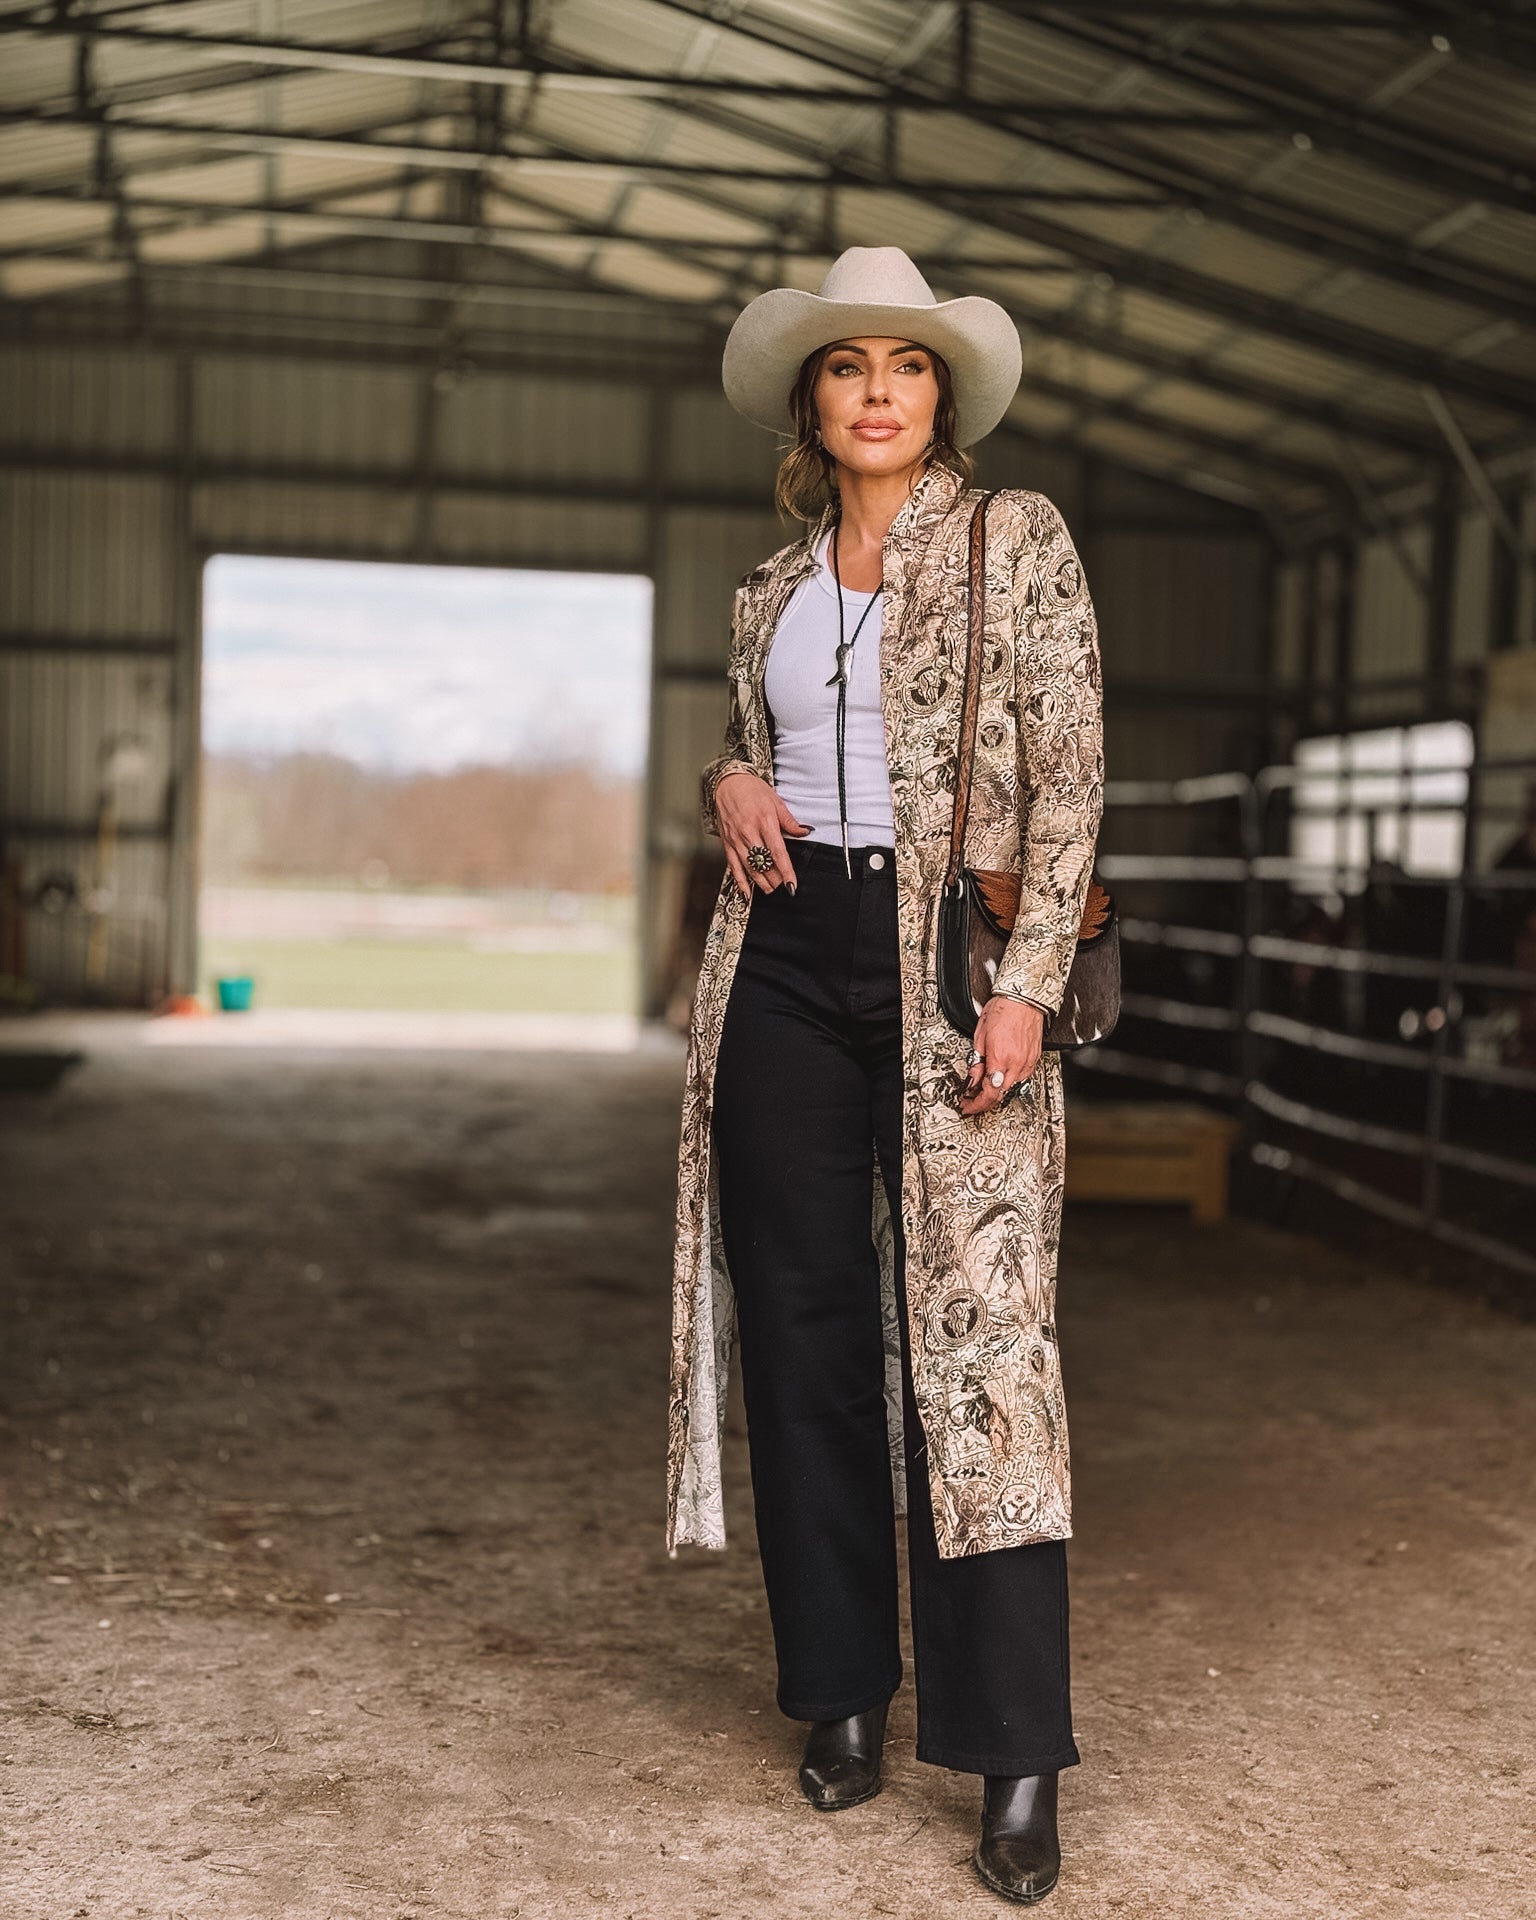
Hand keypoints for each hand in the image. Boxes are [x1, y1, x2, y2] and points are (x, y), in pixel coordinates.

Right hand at [714, 768, 812, 897]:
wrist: (728, 783)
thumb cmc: (753, 791)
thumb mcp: (776, 801)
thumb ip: (790, 821)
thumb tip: (805, 832)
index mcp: (764, 822)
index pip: (778, 853)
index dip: (786, 871)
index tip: (792, 884)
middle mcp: (749, 832)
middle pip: (764, 863)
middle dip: (775, 879)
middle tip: (784, 888)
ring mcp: (736, 839)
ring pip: (749, 868)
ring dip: (761, 882)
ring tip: (771, 890)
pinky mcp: (727, 843)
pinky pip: (733, 866)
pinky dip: (740, 881)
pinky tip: (746, 892)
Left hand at [959, 995, 1043, 1116]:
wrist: (1024, 999)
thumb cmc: (1003, 1010)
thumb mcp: (979, 1036)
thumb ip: (976, 1061)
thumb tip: (972, 1078)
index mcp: (1000, 1058)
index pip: (989, 1093)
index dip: (976, 1104)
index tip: (968, 1105)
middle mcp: (1016, 1063)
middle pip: (1000, 1095)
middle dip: (985, 1101)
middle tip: (972, 1101)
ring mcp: (1027, 1062)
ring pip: (1012, 1088)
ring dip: (997, 1092)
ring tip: (984, 1089)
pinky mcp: (1034, 1059)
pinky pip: (1022, 1078)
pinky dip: (1009, 1082)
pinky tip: (1000, 1078)